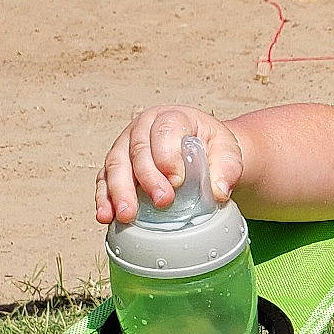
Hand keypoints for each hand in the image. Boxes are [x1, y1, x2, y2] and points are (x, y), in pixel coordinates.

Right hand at [96, 105, 243, 226]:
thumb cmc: (213, 148)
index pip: (164, 131)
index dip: (168, 156)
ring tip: (126, 215)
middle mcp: (143, 128)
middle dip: (147, 178)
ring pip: (115, 165)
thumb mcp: (228, 152)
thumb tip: (218, 191)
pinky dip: (104, 199)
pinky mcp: (116, 166)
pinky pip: (104, 180)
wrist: (205, 154)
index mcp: (171, 117)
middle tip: (162, 201)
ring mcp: (126, 146)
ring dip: (119, 191)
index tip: (178, 181)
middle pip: (137, 150)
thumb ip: (228, 168)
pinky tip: (106, 216)